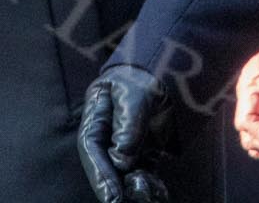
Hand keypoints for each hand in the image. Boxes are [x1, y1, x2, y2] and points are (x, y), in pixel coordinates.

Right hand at [79, 66, 171, 202]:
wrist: (166, 69)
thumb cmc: (142, 77)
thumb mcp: (134, 94)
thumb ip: (128, 124)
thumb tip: (122, 160)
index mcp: (96, 119)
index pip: (91, 149)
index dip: (99, 174)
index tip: (110, 196)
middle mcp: (108, 136)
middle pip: (107, 166)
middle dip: (115, 186)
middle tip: (122, 201)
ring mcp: (127, 145)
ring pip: (126, 173)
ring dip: (133, 187)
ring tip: (144, 196)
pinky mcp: (146, 150)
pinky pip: (146, 170)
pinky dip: (151, 184)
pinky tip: (157, 193)